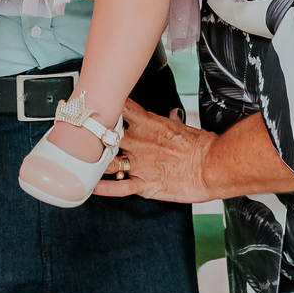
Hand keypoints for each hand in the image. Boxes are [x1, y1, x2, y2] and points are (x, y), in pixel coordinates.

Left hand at [93, 99, 218, 201]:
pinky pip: (118, 188)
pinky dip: (103, 188)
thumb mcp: (184, 127)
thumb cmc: (201, 147)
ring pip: (107, 161)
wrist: (212, 166)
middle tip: (81, 135)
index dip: (106, 105)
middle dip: (93, 135)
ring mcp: (139, 164)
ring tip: (81, 163)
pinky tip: (91, 187)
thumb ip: (172, 121)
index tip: (96, 104)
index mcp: (149, 124)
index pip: (122, 109)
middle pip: (106, 134)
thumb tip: (172, 114)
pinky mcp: (144, 184)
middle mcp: (139, 142)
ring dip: (94, 163)